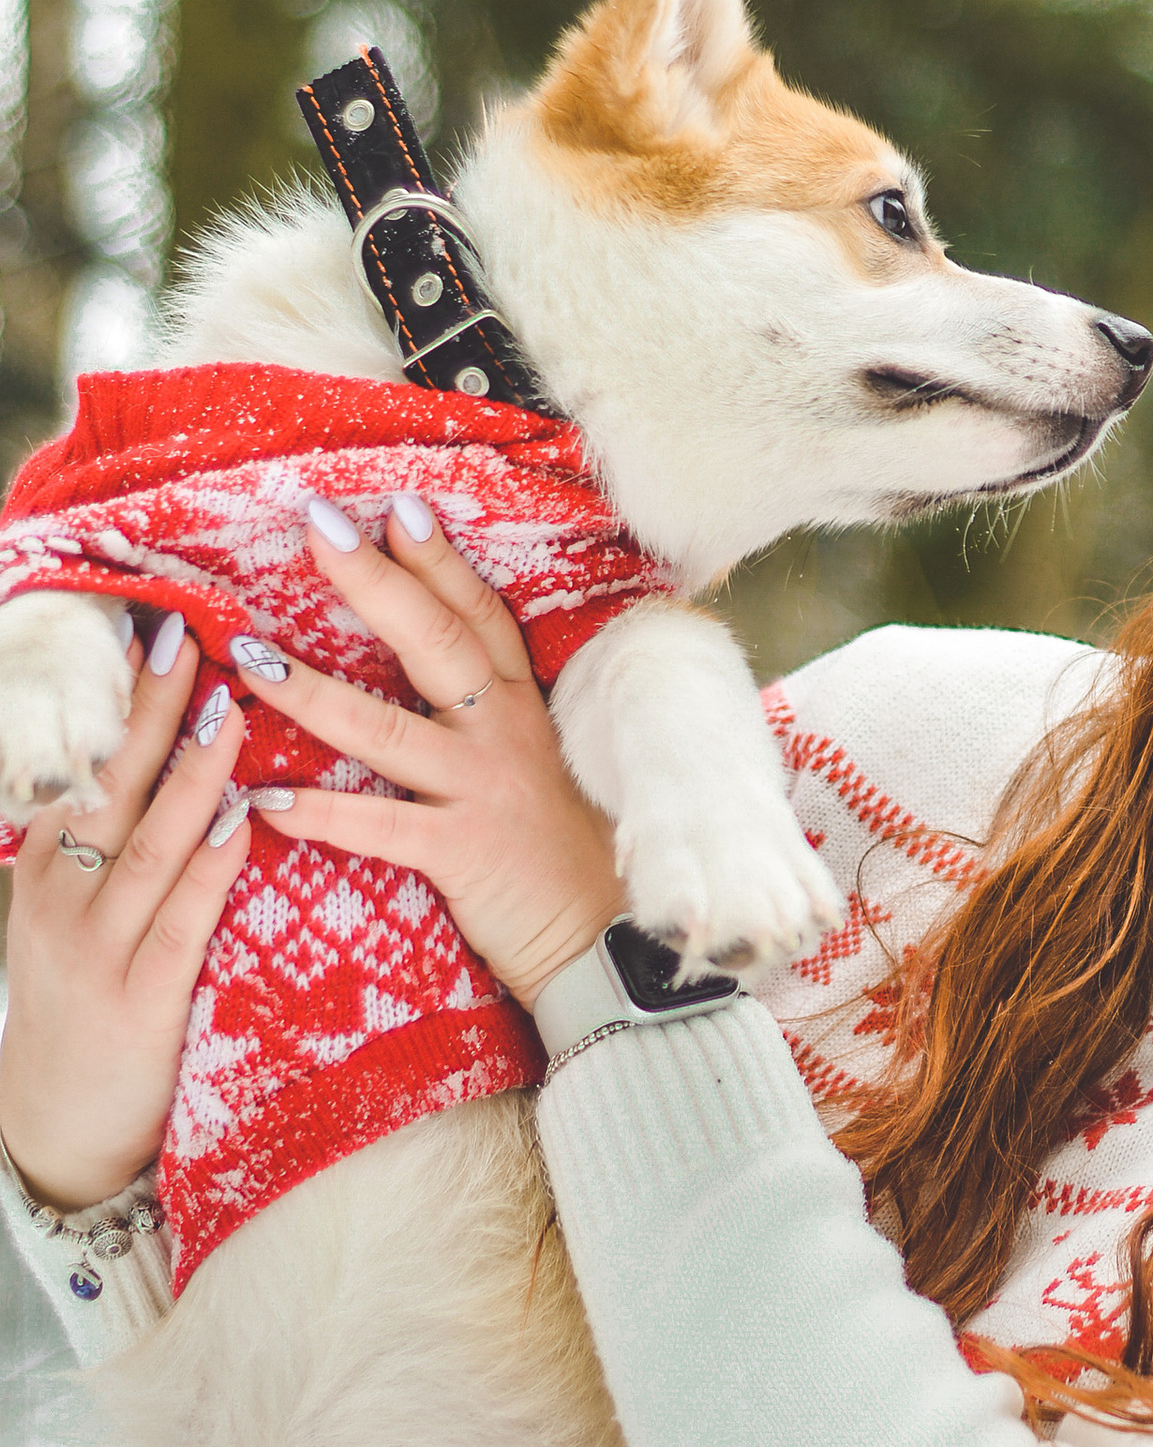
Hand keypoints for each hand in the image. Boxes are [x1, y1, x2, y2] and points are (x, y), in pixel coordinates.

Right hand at [0, 619, 246, 1208]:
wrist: (58, 1126)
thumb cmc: (89, 995)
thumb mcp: (78, 905)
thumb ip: (116, 833)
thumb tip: (171, 742)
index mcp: (45, 861)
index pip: (84, 761)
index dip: (120, 696)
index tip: (157, 627)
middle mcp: (58, 895)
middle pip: (108, 785)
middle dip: (149, 709)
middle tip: (190, 636)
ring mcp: (93, 948)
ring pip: (147, 844)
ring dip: (190, 772)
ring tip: (231, 707)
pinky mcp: (137, 1001)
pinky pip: (181, 918)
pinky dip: (211, 864)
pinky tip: (242, 818)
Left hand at [238, 499, 622, 1012]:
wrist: (606, 940)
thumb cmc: (563, 851)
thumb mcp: (537, 763)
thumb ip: (487, 715)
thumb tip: (426, 668)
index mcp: (522, 706)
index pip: (480, 614)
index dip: (439, 559)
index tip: (396, 506)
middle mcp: (505, 734)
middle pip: (436, 641)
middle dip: (374, 582)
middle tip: (318, 529)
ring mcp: (485, 789)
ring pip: (390, 728)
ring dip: (315, 692)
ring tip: (252, 658)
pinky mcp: (464, 851)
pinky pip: (383, 827)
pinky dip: (324, 813)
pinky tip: (267, 799)